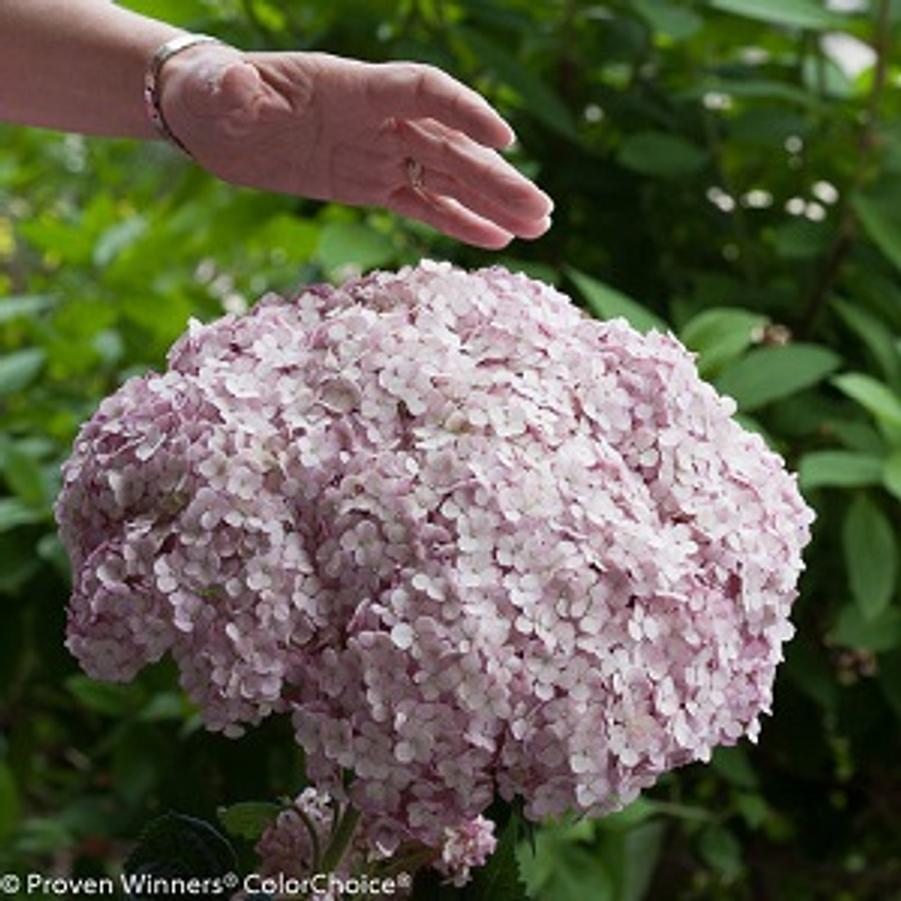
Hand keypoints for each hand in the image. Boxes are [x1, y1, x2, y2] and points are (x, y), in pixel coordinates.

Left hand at [160, 46, 553, 248]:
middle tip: (542, 209)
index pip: (421, 92)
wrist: (212, 118)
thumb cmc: (212, 94)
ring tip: (538, 227)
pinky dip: (457, 222)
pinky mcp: (369, 184)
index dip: (464, 112)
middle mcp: (376, 121)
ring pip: (447, 179)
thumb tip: (238, 86)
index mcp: (351, 88)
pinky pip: (421, 205)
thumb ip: (231, 88)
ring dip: (493, 202)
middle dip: (497, 178)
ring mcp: (377, 154)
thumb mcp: (215, 91)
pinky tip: (495, 239)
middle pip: (450, 146)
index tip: (506, 140)